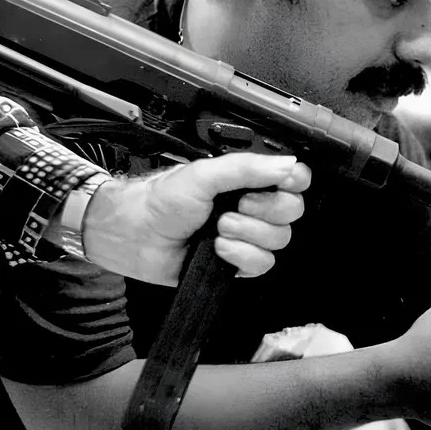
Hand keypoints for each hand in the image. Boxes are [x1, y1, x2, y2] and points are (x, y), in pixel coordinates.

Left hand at [81, 152, 310, 285]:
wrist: (136, 235)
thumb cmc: (162, 201)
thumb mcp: (205, 174)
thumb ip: (247, 168)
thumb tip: (288, 165)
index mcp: (249, 180)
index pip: (294, 179)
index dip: (294, 183)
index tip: (282, 184)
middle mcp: (253, 206)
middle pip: (291, 211)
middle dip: (265, 211)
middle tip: (236, 206)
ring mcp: (247, 235)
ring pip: (278, 240)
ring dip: (247, 234)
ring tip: (219, 228)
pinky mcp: (239, 263)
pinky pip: (262, 264)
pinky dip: (240, 256)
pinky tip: (219, 249)